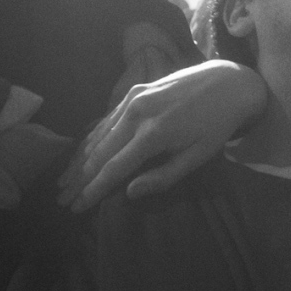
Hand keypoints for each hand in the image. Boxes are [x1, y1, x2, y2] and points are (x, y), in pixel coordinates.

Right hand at [57, 59, 266, 211]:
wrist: (228, 82)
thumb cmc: (217, 125)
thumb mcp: (198, 156)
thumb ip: (163, 177)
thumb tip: (129, 193)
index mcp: (153, 133)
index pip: (113, 168)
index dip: (92, 190)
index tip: (76, 207)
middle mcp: (137, 113)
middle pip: (98, 152)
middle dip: (78, 178)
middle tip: (62, 198)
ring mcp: (134, 98)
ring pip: (98, 134)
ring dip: (80, 159)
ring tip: (64, 180)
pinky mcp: (135, 90)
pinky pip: (108, 118)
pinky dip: (93, 137)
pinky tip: (83, 152)